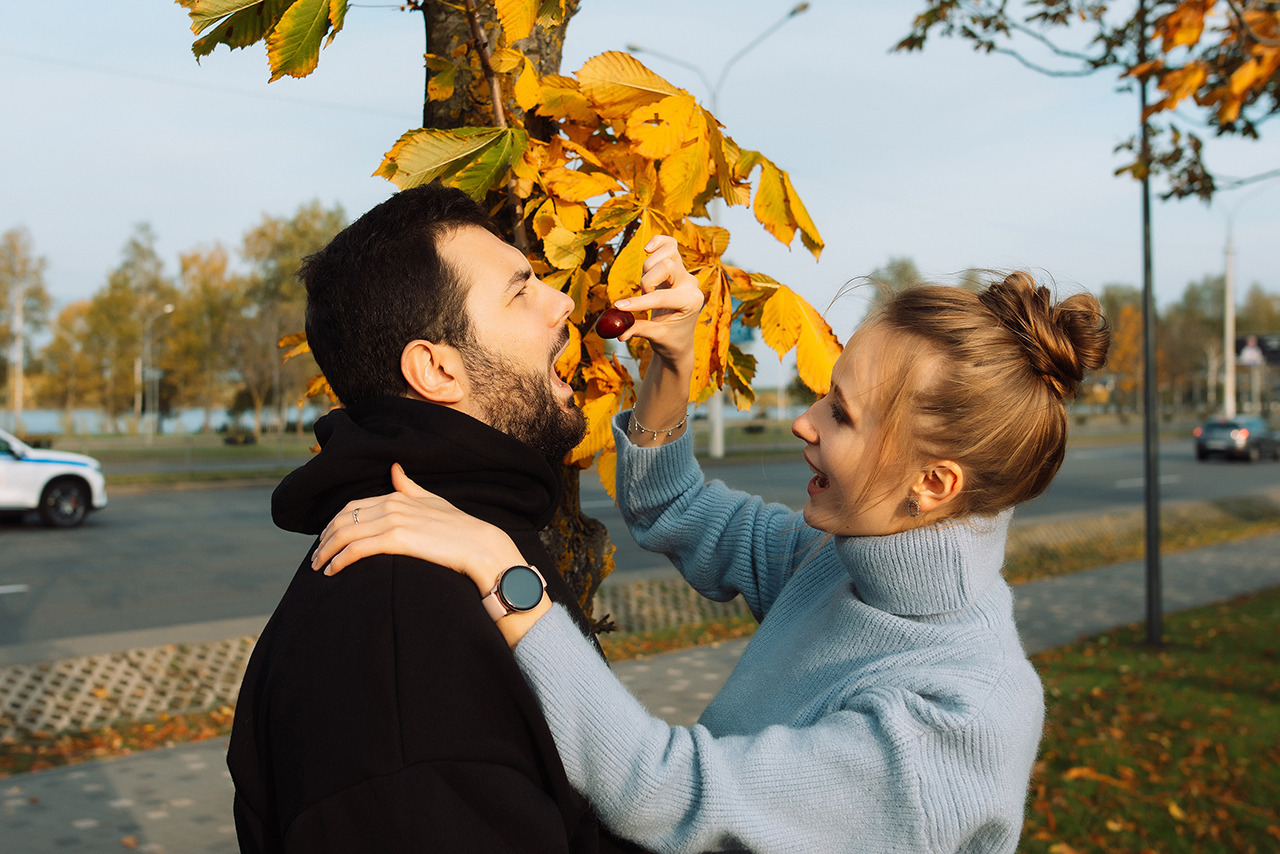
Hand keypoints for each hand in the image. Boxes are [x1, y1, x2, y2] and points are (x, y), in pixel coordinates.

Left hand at [313, 463, 525, 592]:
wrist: (480, 545)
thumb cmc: (459, 528)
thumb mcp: (431, 501)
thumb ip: (409, 486)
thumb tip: (394, 468)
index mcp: (397, 495)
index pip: (353, 505)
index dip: (334, 522)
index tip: (326, 538)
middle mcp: (392, 504)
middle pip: (344, 518)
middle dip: (325, 538)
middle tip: (316, 557)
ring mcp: (393, 521)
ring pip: (346, 533)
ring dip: (326, 551)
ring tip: (319, 567)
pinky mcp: (397, 540)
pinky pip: (357, 549)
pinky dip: (339, 559)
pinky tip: (332, 571)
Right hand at [613, 235, 703, 372]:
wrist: (679, 338)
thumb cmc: (670, 339)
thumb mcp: (656, 337)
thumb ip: (638, 330)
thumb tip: (619, 332)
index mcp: (691, 302)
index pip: (662, 297)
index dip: (639, 302)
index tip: (619, 307)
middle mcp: (691, 284)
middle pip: (667, 265)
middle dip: (647, 281)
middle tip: (644, 295)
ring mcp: (685, 273)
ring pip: (668, 252)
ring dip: (649, 267)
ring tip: (648, 285)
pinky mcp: (677, 266)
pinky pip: (670, 244)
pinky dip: (658, 243)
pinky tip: (648, 248)